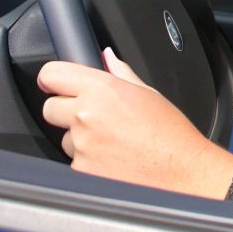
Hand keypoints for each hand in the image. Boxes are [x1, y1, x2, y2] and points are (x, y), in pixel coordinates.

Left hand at [38, 48, 232, 195]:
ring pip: (64, 138)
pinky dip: (88, 162)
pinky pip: (74, 162)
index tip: (53, 84)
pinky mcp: (81, 171)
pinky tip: (113, 161)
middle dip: (65, 111)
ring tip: (111, 144)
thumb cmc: (171, 136)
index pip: (52, 74)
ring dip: (79, 140)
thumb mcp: (148, 94)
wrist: (182, 174)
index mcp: (103, 89)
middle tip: (91, 118)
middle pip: (50, 108)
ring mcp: (82, 146)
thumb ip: (120, 73)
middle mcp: (87, 115)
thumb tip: (106, 57)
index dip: (51, 79)